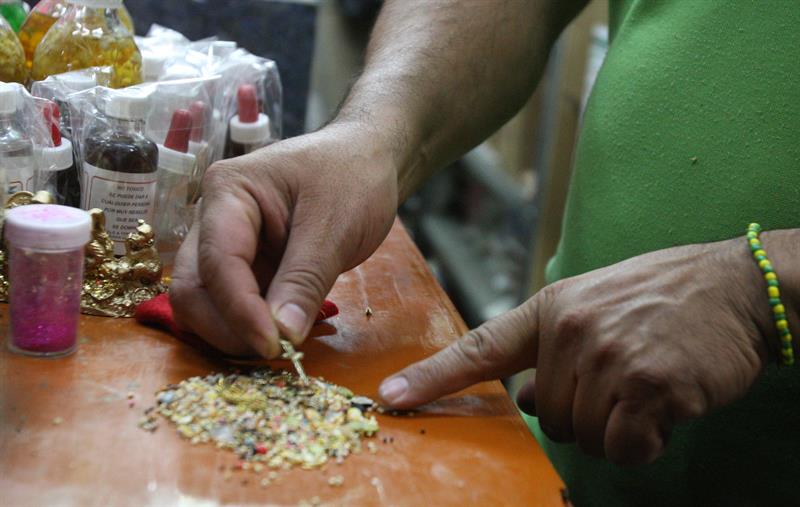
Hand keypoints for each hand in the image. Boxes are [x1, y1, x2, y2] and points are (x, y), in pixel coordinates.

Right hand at [171, 123, 397, 357]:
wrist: (368, 159)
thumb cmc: (352, 175)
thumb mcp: (335, 225)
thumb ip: (305, 280)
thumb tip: (282, 336)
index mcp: (229, 191)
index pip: (218, 261)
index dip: (240, 310)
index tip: (273, 345)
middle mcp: (215, 218)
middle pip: (192, 286)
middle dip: (225, 326)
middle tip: (273, 351)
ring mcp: (228, 245)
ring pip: (205, 302)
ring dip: (234, 332)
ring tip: (282, 345)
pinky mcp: (247, 267)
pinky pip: (234, 305)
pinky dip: (250, 327)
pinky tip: (282, 337)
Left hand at [379, 239, 772, 464]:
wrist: (735, 284)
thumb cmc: (664, 296)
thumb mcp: (594, 304)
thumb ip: (553, 347)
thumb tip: (527, 397)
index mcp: (550, 309)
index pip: (480, 349)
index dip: (432, 377)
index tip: (391, 398)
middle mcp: (570, 331)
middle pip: (549, 416)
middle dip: (585, 413)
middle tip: (625, 378)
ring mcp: (606, 357)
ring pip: (586, 435)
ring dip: (620, 426)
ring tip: (650, 384)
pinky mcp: (646, 385)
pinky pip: (625, 447)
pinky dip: (646, 441)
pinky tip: (667, 404)